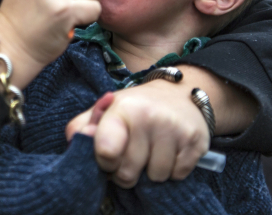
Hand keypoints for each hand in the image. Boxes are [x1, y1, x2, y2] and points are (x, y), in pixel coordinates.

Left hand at [66, 80, 209, 187]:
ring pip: (155, 178)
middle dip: (127, 170)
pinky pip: (177, 176)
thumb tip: (75, 142)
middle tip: (132, 153)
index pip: (105, 151)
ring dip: (151, 171)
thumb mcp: (107, 109)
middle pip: (129, 173)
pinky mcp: (197, 142)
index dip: (104, 161)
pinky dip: (172, 170)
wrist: (180, 94)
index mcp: (123, 109)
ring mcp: (175, 130)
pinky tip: (170, 151)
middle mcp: (150, 117)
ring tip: (152, 150)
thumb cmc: (136, 107)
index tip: (109, 155)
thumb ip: (82, 125)